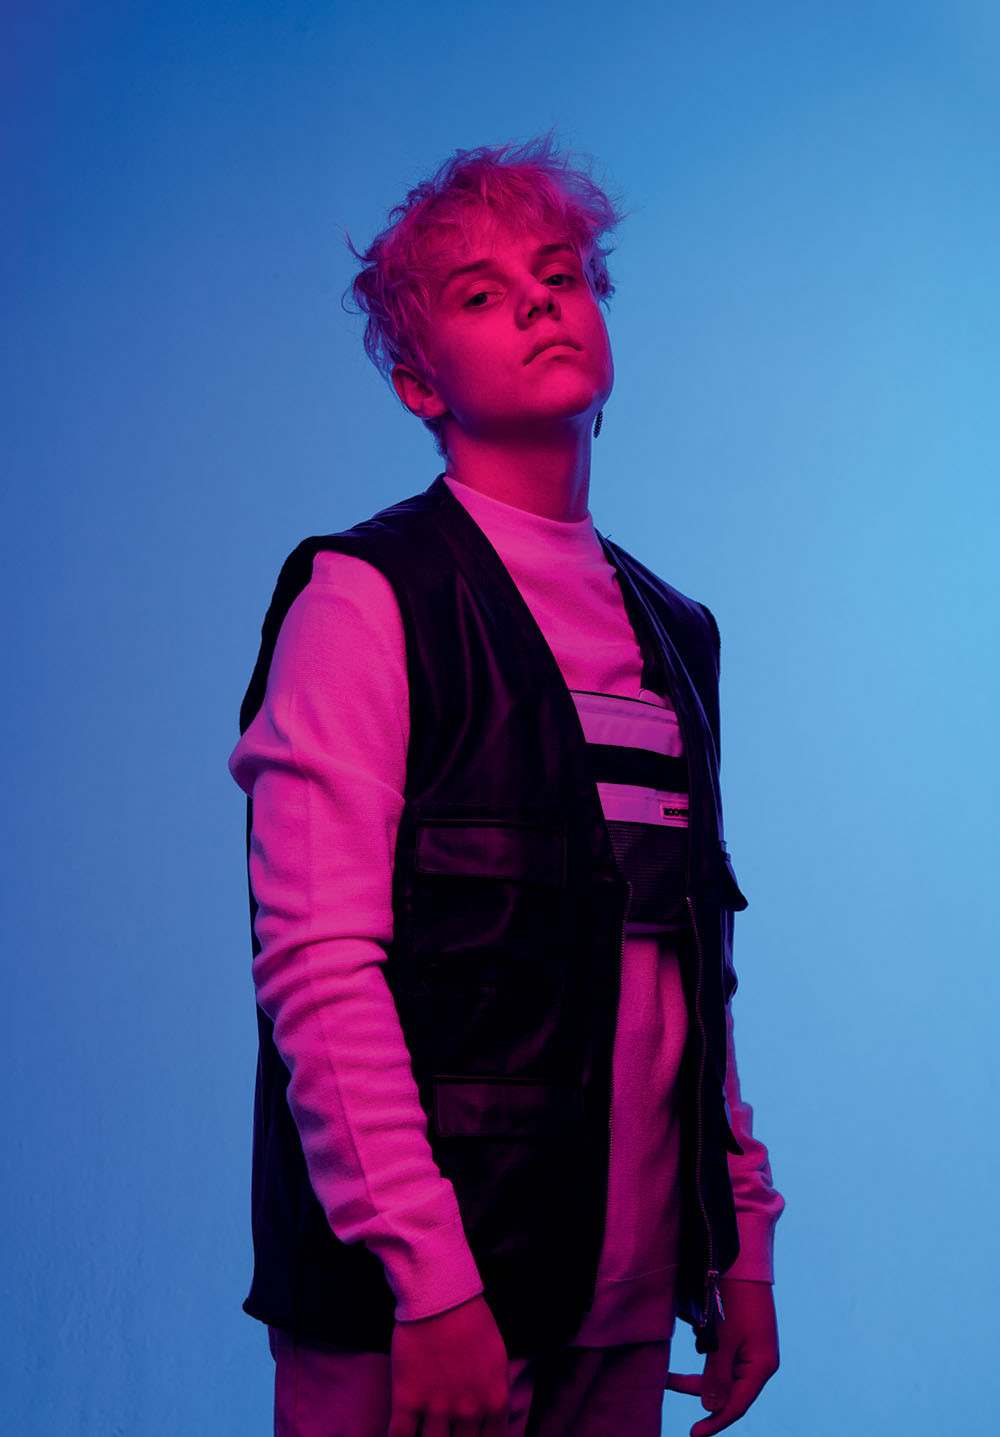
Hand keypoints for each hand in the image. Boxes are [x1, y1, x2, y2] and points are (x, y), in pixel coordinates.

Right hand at [389, 1292, 509, 1436]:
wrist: (440, 1293)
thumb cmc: (472, 1319)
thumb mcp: (497, 1358)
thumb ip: (494, 1392)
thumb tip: (488, 1416)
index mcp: (494, 1400)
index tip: (471, 1436)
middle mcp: (468, 1411)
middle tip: (448, 1432)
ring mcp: (437, 1408)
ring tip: (426, 1432)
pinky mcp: (407, 1400)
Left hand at [665, 1278, 778, 1435]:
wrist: (743, 1260)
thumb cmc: (735, 1300)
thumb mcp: (723, 1341)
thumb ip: (715, 1377)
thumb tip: (710, 1409)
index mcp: (762, 1367)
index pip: (737, 1405)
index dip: (715, 1422)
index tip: (693, 1434)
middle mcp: (759, 1362)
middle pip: (728, 1391)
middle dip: (698, 1393)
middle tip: (667, 1386)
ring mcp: (751, 1350)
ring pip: (721, 1375)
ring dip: (698, 1376)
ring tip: (669, 1375)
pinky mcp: (741, 1338)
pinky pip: (721, 1358)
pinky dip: (704, 1360)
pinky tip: (691, 1349)